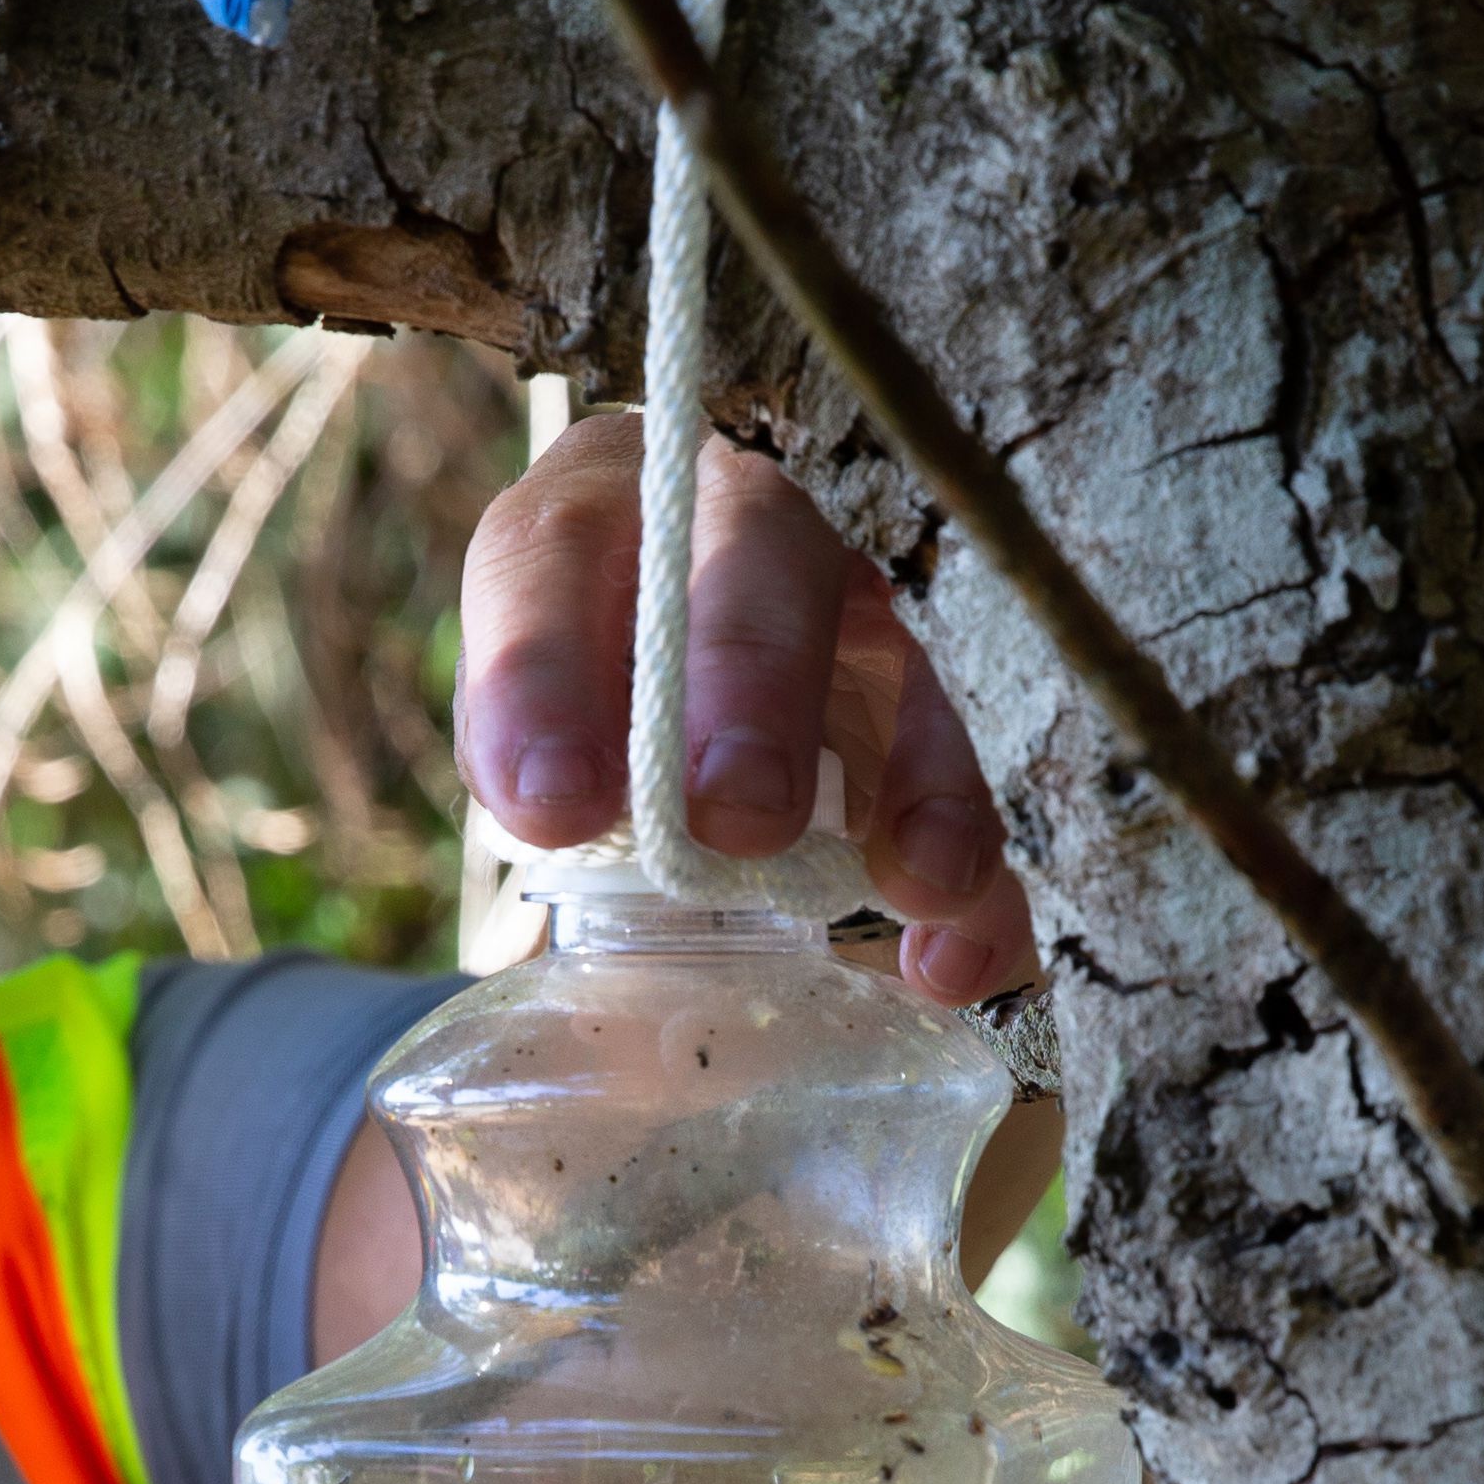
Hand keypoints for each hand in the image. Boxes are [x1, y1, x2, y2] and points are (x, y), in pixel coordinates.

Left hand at [460, 415, 1037, 1001]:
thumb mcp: (509, 705)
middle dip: (755, 689)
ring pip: (896, 669)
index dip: (549, 677)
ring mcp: (844, 620)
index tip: (552, 802)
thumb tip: (557, 801)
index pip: (553, 561)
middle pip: (761, 569)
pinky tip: (951, 966)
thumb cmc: (565, 679)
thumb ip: (520, 743)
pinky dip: (974, 882)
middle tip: (740, 814)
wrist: (637, 653)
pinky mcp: (910, 721)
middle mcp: (738, 533)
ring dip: (915, 780)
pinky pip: (955, 797)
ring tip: (917, 886)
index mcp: (595, 517)